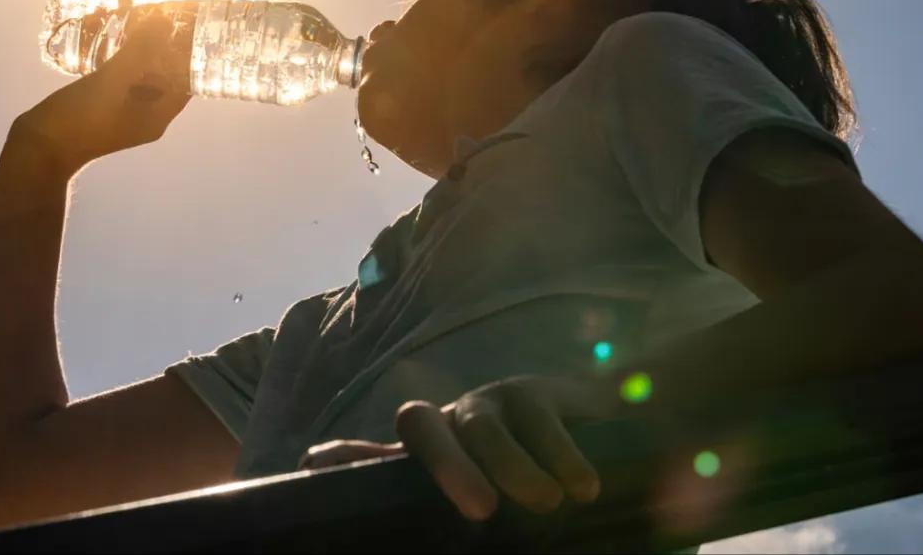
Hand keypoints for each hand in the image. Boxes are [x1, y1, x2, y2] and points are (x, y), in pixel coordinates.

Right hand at [11, 7, 191, 175]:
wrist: (35, 150)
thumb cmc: (78, 121)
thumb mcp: (111, 83)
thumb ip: (139, 53)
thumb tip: (166, 22)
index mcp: (158, 116)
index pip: (187, 79)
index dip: (189, 50)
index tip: (185, 19)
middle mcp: (146, 113)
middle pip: (163, 69)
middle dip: (158, 37)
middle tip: (152, 5)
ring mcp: (124, 109)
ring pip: (138, 67)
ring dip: (134, 39)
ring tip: (125, 5)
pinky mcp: (103, 102)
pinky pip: (117, 71)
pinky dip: (114, 50)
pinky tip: (102, 24)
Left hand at [299, 375, 607, 521]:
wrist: (607, 438)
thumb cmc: (537, 491)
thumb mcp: (495, 508)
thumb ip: (443, 522)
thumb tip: (407, 530)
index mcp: (428, 463)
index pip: (374, 457)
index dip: (345, 459)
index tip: (314, 464)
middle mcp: (449, 426)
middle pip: (421, 425)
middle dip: (444, 464)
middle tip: (482, 511)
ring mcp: (488, 404)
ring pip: (480, 425)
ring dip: (513, 465)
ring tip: (547, 502)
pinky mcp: (533, 391)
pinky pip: (539, 418)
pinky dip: (562, 455)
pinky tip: (585, 487)